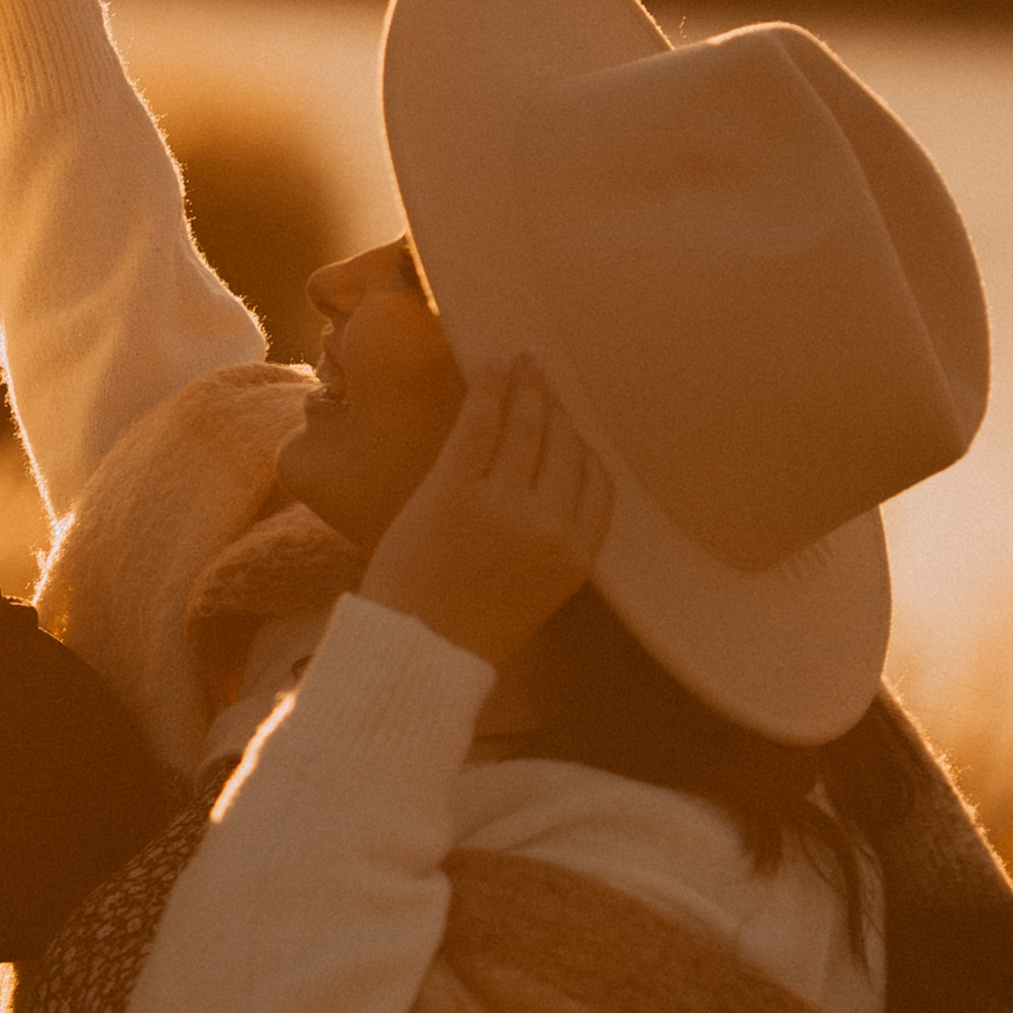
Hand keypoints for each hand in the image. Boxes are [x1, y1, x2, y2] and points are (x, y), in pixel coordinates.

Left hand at [359, 358, 613, 671]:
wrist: (413, 650)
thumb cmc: (466, 624)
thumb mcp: (534, 590)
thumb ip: (553, 541)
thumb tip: (552, 479)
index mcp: (575, 557)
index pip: (599, 483)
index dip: (585, 448)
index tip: (572, 427)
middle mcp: (547, 527)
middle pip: (566, 447)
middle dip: (557, 410)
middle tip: (545, 382)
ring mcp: (501, 506)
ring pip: (527, 428)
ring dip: (528, 387)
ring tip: (524, 362)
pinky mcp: (453, 489)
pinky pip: (481, 424)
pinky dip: (491, 388)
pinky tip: (494, 366)